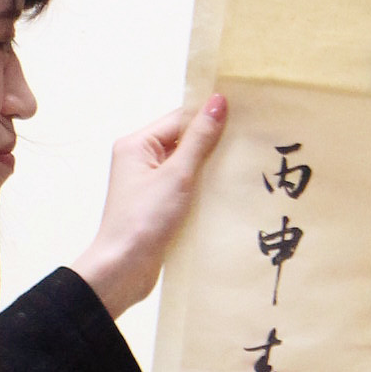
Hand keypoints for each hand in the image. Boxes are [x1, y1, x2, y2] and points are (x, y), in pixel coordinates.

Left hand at [72, 95, 227, 319]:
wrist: (123, 269)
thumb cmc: (143, 220)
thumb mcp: (176, 175)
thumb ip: (199, 139)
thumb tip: (218, 102)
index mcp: (137, 145)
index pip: (180, 119)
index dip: (209, 117)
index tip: (242, 115)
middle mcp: (140, 160)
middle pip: (184, 141)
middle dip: (213, 143)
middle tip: (248, 141)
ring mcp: (149, 184)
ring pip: (187, 166)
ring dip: (210, 168)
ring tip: (241, 166)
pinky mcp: (158, 205)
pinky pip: (185, 187)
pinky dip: (203, 188)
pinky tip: (225, 192)